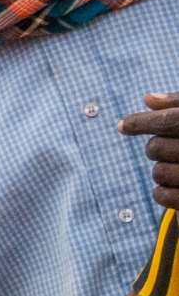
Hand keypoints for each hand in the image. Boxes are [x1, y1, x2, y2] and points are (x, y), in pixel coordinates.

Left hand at [119, 92, 178, 208]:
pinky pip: (163, 196)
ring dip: (159, 170)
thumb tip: (148, 99)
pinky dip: (161, 192)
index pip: (170, 121)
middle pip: (156, 148)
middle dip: (155, 147)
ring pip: (158, 173)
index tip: (123, 125)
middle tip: (168, 147)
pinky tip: (169, 185)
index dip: (142, 122)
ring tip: (177, 166)